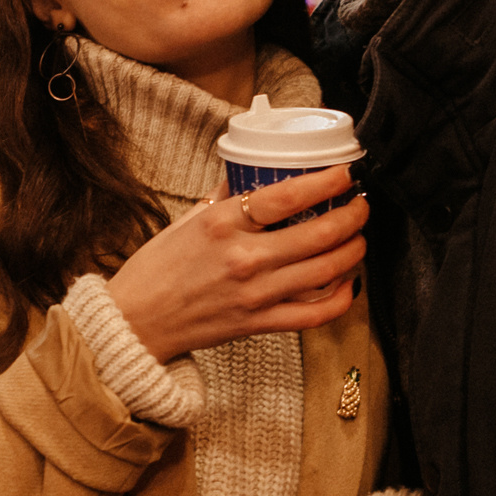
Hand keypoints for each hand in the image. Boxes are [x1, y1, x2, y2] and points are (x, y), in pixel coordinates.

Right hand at [104, 166, 366, 361]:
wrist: (134, 322)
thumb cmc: (156, 269)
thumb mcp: (187, 221)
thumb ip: (223, 197)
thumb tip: (249, 171)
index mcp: (222, 224)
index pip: (287, 196)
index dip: (327, 182)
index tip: (347, 173)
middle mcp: (243, 258)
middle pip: (318, 233)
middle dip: (353, 215)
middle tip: (361, 205)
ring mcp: (254, 294)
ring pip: (326, 270)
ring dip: (353, 250)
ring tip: (359, 238)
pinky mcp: (259, 324)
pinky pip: (314, 314)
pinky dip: (340, 298)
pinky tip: (348, 283)